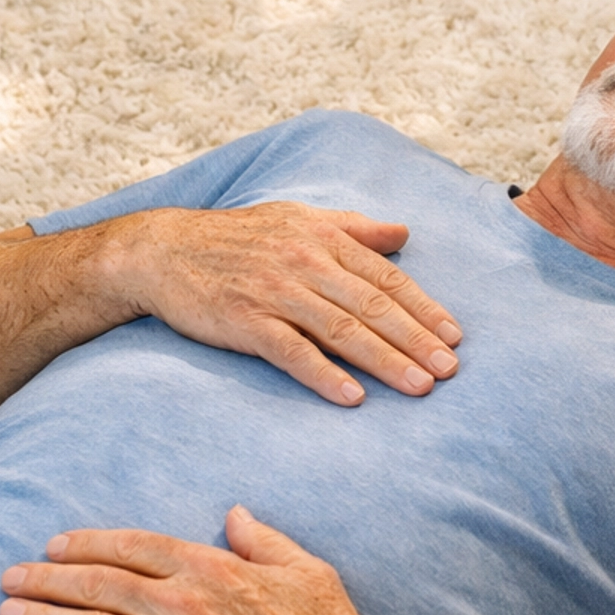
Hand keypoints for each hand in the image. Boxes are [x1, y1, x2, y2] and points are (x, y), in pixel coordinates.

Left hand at [0, 510, 406, 614]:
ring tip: (7, 614)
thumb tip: (234, 514)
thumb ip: (263, 540)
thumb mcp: (306, 571)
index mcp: (211, 568)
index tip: (54, 546)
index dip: (86, 544)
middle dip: (46, 579)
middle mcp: (182, 605)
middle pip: (97, 584)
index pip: (132, 547)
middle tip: (10, 578)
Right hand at [100, 202, 460, 405]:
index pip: (385, 276)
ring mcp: (274, 291)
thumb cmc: (235, 238)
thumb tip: (403, 232)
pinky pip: (291, 351)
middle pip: (372, 305)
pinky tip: (352, 396)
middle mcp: (304, 262)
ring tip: (418, 387)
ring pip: (342, 329)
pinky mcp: (244, 320)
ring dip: (385, 360)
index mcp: (321, 238)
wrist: (160, 251)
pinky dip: (324, 374)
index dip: (423, 307)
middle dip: (416, 339)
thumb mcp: (296, 218)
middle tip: (450, 370)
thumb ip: (352, 227)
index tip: (454, 336)